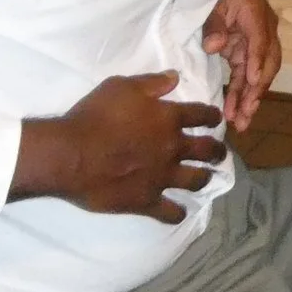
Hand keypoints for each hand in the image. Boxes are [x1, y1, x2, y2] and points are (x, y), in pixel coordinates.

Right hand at [11, 72, 224, 221]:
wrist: (72, 154)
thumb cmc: (94, 116)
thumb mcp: (122, 87)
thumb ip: (152, 83)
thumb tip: (175, 77)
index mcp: (169, 119)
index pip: (201, 115)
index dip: (212, 116)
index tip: (216, 119)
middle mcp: (172, 148)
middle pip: (207, 150)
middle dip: (217, 151)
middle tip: (219, 153)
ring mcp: (162, 177)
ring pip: (196, 181)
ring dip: (204, 179)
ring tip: (206, 178)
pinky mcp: (146, 201)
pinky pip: (170, 212)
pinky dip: (177, 214)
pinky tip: (179, 213)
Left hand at [203, 0, 281, 130]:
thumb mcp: (211, 5)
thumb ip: (213, 25)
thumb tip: (215, 46)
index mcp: (256, 14)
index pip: (261, 40)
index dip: (258, 61)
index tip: (252, 81)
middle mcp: (264, 30)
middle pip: (268, 62)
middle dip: (257, 89)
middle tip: (246, 112)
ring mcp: (257, 44)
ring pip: (260, 74)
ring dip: (251, 98)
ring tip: (242, 122)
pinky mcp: (247, 54)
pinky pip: (246, 77)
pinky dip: (241, 94)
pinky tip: (236, 112)